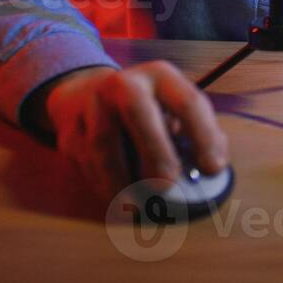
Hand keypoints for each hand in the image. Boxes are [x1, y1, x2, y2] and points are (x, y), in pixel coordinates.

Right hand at [32, 61, 229, 203]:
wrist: (86, 92)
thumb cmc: (147, 109)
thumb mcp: (173, 108)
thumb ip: (196, 134)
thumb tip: (211, 169)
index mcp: (160, 76)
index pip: (187, 101)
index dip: (203, 136)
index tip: (213, 169)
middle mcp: (123, 84)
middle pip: (137, 109)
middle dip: (154, 149)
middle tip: (167, 185)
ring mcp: (91, 105)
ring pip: (103, 143)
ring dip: (122, 179)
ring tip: (138, 206)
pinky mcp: (69, 130)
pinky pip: (86, 162)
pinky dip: (104, 186)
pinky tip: (120, 201)